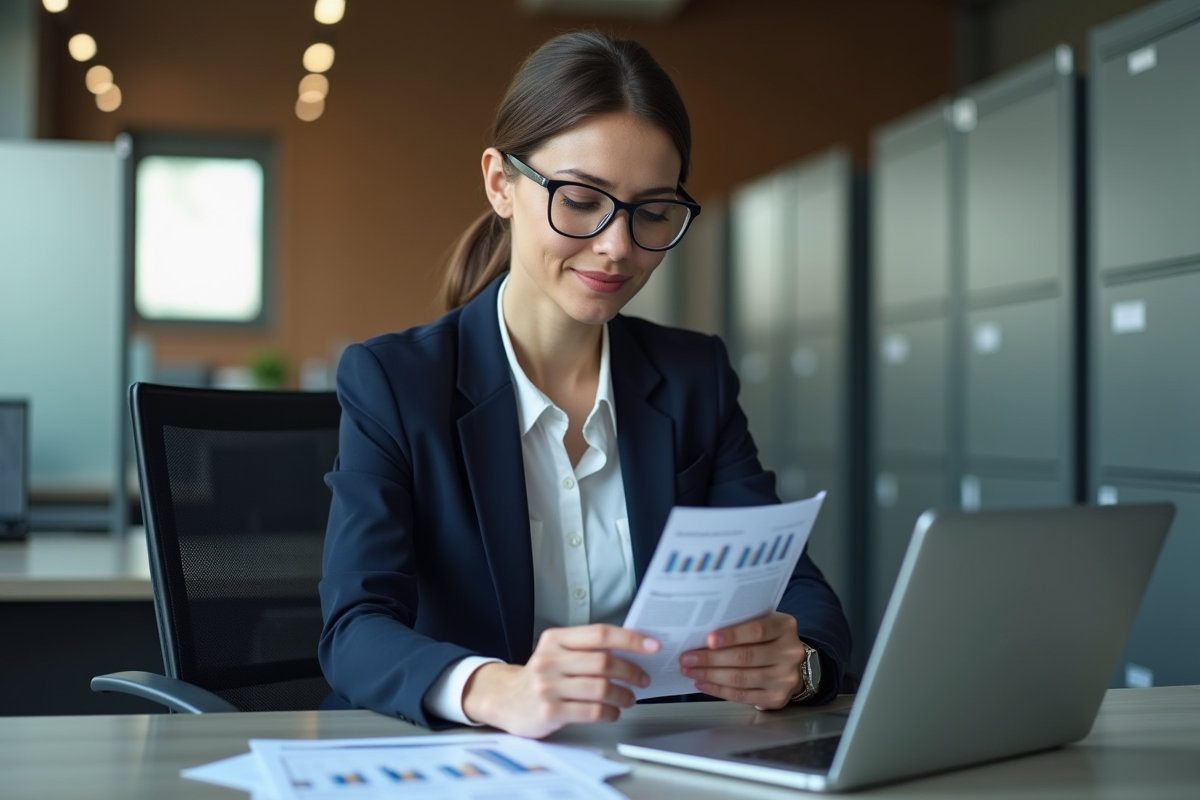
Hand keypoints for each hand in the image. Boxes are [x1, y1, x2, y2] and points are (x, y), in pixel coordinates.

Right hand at [461, 624, 659, 737]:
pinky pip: (592, 712)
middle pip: (604, 662)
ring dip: (623, 694)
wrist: (506, 699)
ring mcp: (548, 686)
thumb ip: (587, 648)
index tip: (652, 645)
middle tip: (642, 678)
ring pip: (601, 688)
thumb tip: (631, 648)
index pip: (600, 634)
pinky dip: (610, 713)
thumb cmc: (541, 675)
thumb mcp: (557, 652)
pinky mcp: (550, 711)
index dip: (631, 639)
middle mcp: (550, 660)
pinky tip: (613, 712)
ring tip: (629, 698)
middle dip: (631, 671)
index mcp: (555, 639)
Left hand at [679, 611, 806, 710]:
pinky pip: (742, 696)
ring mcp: (785, 678)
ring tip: (690, 670)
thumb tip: (701, 632)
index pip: (757, 631)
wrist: (791, 664)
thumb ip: (740, 624)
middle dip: (711, 658)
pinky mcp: (776, 698)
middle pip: (745, 657)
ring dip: (710, 675)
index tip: (708, 639)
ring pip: (741, 678)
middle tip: (687, 658)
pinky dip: (718, 690)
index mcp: (785, 628)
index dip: (732, 636)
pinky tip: (702, 683)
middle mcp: (789, 653)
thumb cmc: (768, 638)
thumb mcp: (762, 622)